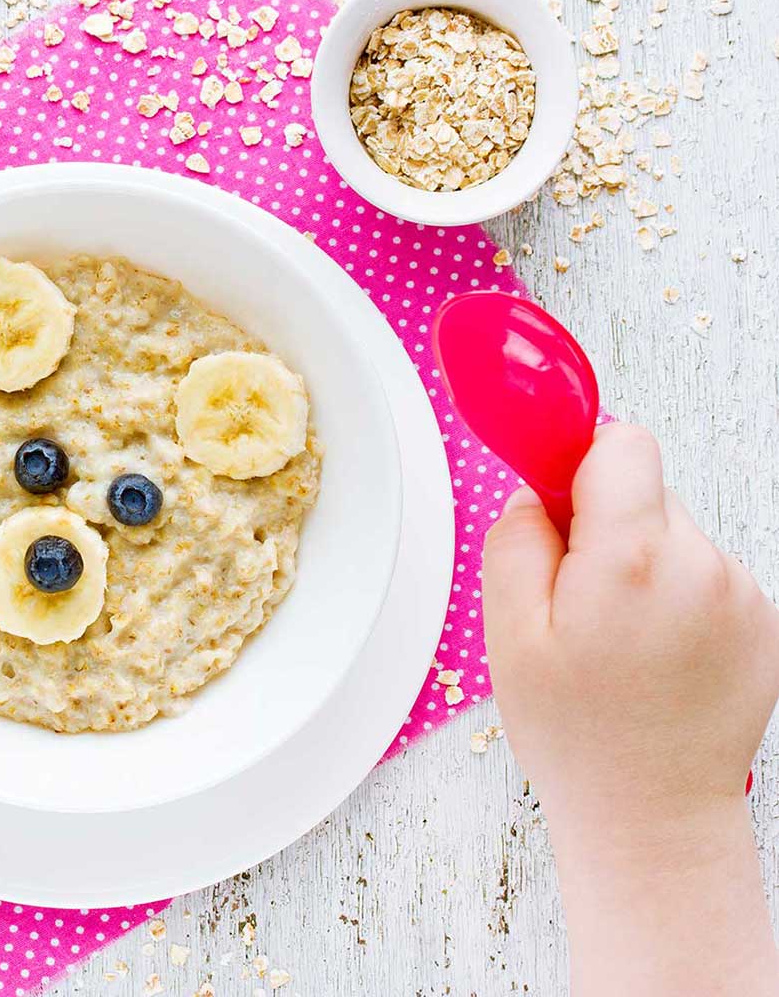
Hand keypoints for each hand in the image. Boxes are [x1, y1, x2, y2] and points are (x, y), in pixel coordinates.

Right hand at [484, 422, 778, 994]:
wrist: (653, 817)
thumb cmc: (579, 737)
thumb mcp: (508, 636)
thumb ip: (517, 543)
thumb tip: (535, 497)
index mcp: (634, 558)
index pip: (620, 444)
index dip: (578, 459)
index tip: (553, 487)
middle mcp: (704, 565)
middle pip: (646, 492)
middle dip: (602, 525)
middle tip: (571, 598)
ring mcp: (743, 596)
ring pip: (675, 537)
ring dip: (640, 566)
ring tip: (613, 641)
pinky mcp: (763, 624)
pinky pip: (705, 577)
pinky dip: (674, 601)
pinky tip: (650, 658)